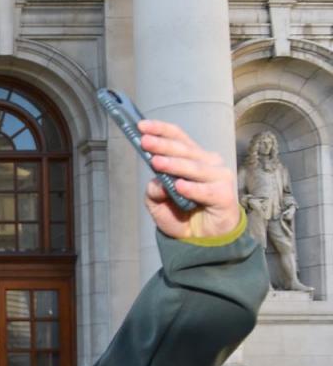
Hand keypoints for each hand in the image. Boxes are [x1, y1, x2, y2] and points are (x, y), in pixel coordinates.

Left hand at [138, 119, 239, 240]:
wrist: (202, 239)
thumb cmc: (182, 214)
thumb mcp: (159, 203)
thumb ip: (154, 191)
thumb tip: (155, 183)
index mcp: (193, 158)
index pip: (178, 138)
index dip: (161, 130)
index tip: (141, 126)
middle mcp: (207, 163)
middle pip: (184, 150)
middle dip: (162, 145)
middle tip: (145, 141)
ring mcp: (218, 177)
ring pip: (194, 168)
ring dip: (174, 164)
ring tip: (156, 162)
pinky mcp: (224, 195)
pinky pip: (205, 190)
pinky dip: (191, 188)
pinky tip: (179, 186)